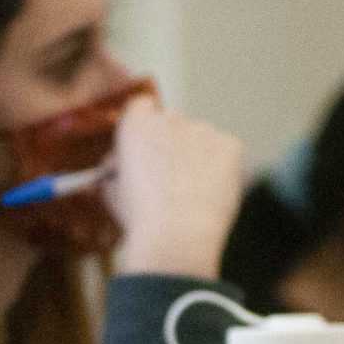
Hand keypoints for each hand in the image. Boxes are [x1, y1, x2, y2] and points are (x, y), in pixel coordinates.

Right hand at [106, 97, 246, 277]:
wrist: (177, 237)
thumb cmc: (141, 220)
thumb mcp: (113, 192)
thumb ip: (117, 170)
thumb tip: (118, 168)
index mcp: (137, 125)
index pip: (142, 106)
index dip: (146, 127)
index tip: (148, 147)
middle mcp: (170, 119)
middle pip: (174, 122)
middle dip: (174, 143)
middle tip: (172, 178)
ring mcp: (203, 130)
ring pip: (202, 138)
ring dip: (198, 156)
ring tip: (192, 193)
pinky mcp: (230, 145)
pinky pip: (226, 151)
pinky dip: (222, 168)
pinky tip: (211, 193)